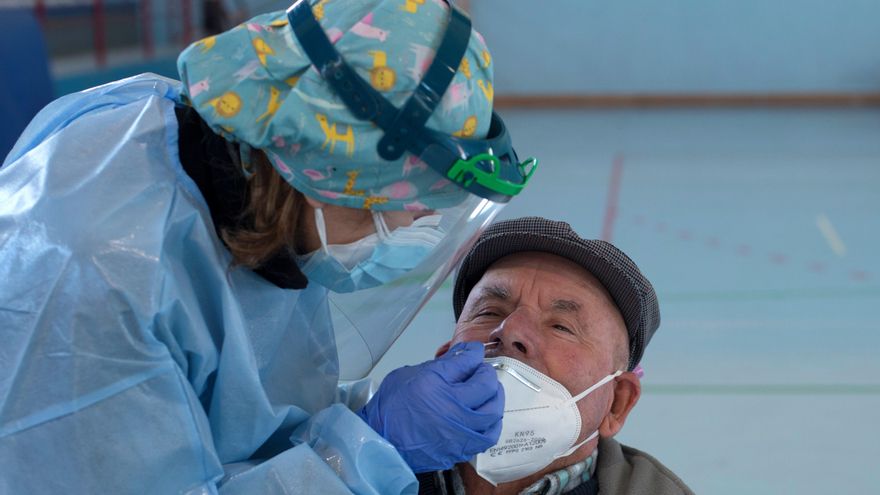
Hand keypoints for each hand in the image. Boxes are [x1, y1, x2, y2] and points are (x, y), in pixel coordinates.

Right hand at [357, 341, 503, 471]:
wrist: (380, 441)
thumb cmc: (391, 407)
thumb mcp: (412, 374)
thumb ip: (441, 365)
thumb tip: (462, 354)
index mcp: (437, 385)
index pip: (466, 361)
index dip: (472, 352)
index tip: (473, 352)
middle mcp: (452, 409)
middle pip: (486, 386)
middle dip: (487, 375)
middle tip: (482, 373)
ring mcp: (459, 432)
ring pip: (492, 413)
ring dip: (495, 399)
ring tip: (489, 394)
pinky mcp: (460, 449)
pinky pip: (487, 437)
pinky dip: (492, 424)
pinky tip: (487, 417)